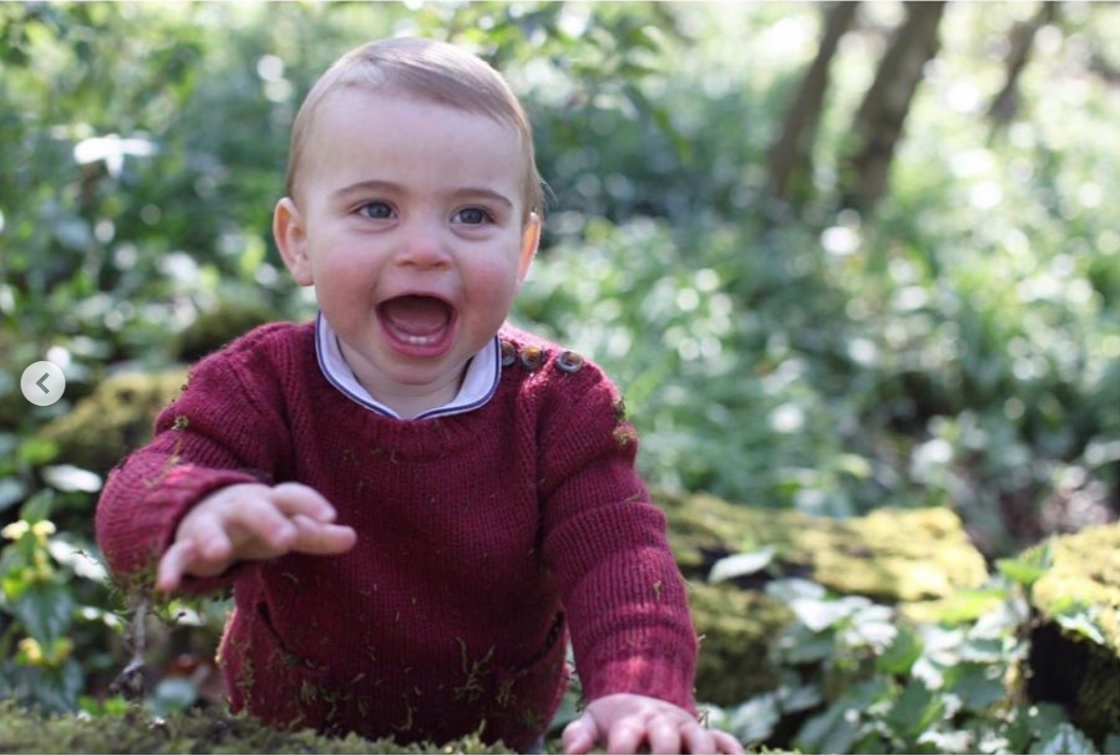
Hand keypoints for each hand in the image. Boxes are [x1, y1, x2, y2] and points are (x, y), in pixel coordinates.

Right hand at [157, 482, 356, 590]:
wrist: (200, 511)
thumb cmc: (255, 524)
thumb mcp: (286, 526)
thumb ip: (317, 534)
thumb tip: (354, 537)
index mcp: (269, 502)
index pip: (292, 496)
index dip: (311, 504)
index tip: (331, 517)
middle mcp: (240, 509)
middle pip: (255, 509)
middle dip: (269, 521)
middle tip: (287, 539)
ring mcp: (210, 525)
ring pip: (210, 528)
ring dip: (213, 539)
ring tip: (220, 554)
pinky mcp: (185, 546)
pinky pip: (175, 556)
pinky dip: (170, 569)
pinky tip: (167, 587)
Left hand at [562, 693, 742, 753]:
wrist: (642, 695)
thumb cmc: (613, 720)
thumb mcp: (591, 722)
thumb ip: (578, 736)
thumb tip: (569, 754)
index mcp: (631, 720)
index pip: (625, 737)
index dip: (620, 753)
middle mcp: (662, 723)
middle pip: (667, 738)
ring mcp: (687, 729)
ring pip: (702, 742)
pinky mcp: (706, 735)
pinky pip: (727, 742)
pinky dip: (734, 752)